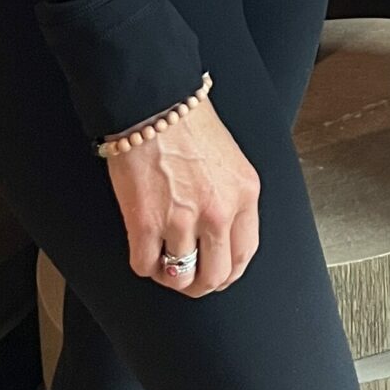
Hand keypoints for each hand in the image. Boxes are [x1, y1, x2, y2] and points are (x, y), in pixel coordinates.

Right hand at [107, 93, 260, 297]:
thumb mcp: (231, 161)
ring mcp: (182, 219)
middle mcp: (219, 211)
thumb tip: (222, 238)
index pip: (245, 254)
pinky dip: (144, 264)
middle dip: (201, 283)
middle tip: (188, 276)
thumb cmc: (190, 127)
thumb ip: (232, 198)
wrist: (155, 105)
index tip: (217, 274)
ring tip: (163, 260)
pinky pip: (145, 266)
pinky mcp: (146, 223)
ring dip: (169, 275)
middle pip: (215, 275)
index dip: (229, 272)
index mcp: (245, 194)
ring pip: (180, 277)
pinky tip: (145, 248)